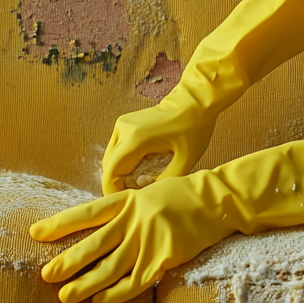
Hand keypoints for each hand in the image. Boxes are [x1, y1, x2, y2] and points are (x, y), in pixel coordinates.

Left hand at [29, 173, 231, 302]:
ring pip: (110, 267)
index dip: (60, 224)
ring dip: (85, 284)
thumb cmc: (184, 196)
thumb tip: (98, 231)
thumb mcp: (151, 193)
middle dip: (67, 261)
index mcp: (129, 199)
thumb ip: (127, 210)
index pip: (87, 213)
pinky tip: (100, 302)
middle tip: (45, 275)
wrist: (219, 200)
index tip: (35, 234)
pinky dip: (115, 294)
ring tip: (65, 296)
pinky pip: (134, 281)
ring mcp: (149, 238)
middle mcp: (135, 218)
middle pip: (94, 244)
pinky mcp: (164, 257)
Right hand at [101, 89, 215, 194]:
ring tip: (140, 181)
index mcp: (136, 139)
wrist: (195, 101)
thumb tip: (146, 197)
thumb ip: (164, 182)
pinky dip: (125, 160)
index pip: (110, 172)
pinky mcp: (126, 122)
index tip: (124, 201)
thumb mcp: (185, 161)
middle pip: (108, 166)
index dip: (112, 191)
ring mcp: (123, 124)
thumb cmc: (193, 129)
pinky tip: (142, 165)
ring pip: (111, 157)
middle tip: (136, 193)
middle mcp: (123, 130)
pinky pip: (118, 148)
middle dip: (117, 183)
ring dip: (120, 171)